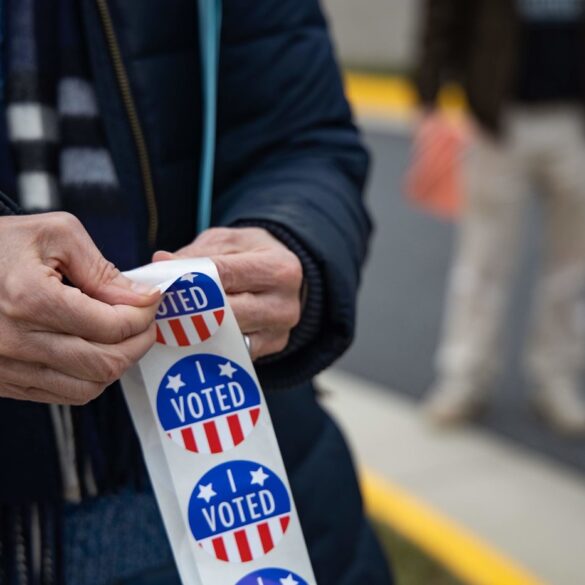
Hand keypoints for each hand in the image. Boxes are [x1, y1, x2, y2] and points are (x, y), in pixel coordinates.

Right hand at [0, 212, 160, 404]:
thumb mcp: (55, 235)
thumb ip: (102, 270)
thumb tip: (141, 298)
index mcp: (31, 298)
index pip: (112, 326)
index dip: (143, 316)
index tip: (151, 301)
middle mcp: (16, 340)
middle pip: (106, 364)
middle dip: (139, 343)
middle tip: (145, 322)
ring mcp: (6, 366)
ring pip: (88, 387)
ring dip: (117, 364)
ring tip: (123, 337)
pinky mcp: (3, 381)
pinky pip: (63, 394)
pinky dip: (90, 377)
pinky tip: (94, 351)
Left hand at [153, 227, 302, 359]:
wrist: (284, 277)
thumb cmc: (252, 254)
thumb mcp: (229, 242)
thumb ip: (198, 253)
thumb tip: (162, 262)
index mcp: (279, 268)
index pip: (226, 274)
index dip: (190, 278)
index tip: (161, 280)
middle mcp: (284, 304)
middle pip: (225, 311)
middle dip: (188, 308)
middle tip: (157, 307)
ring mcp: (279, 332)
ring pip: (225, 336)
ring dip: (193, 330)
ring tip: (167, 321)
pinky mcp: (270, 349)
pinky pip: (230, 351)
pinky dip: (207, 344)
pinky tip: (189, 335)